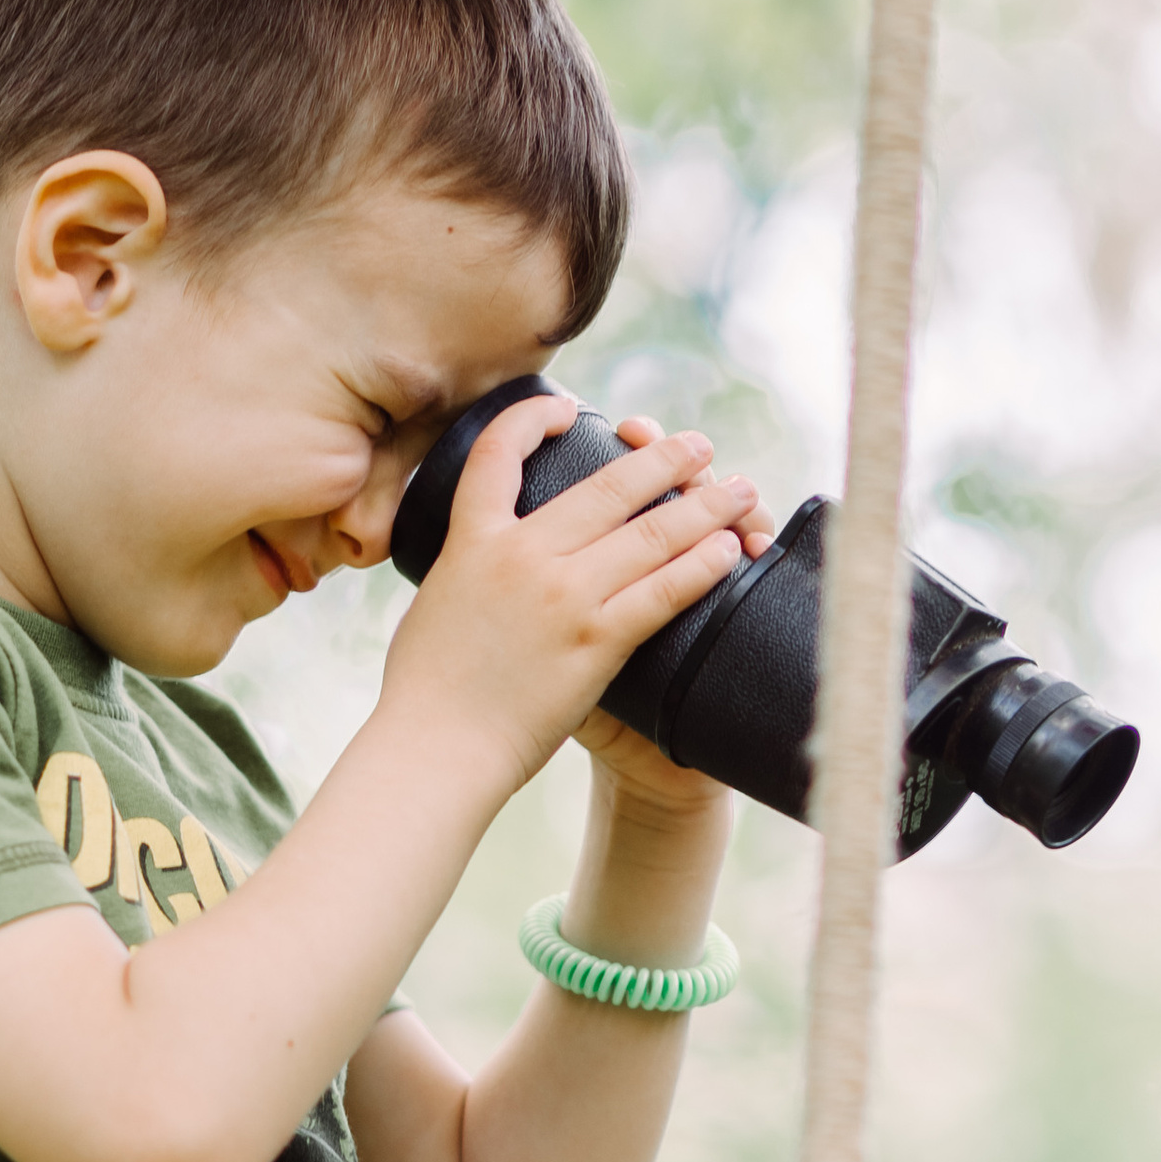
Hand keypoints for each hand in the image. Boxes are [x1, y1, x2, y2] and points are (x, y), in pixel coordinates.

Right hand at [381, 395, 765, 797]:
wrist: (435, 751)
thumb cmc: (424, 692)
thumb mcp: (433, 604)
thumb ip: (465, 571)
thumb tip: (478, 556)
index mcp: (472, 541)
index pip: (499, 453)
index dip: (533, 419)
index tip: (567, 411)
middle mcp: (520, 556)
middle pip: (606, 486)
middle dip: (661, 460)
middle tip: (696, 445)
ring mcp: (562, 596)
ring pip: (650, 532)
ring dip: (704, 504)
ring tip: (737, 488)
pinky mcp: (596, 642)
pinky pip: (663, 591)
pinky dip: (702, 565)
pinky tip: (727, 551)